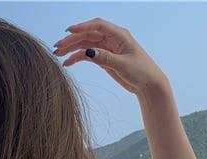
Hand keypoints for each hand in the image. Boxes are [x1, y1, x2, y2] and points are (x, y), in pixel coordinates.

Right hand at [53, 18, 167, 95]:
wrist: (148, 85)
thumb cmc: (141, 72)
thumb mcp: (123, 65)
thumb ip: (105, 58)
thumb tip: (87, 52)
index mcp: (119, 35)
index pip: (98, 26)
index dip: (83, 27)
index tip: (69, 31)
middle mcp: (111, 39)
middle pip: (88, 35)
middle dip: (72, 40)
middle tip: (57, 47)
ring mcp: (107, 48)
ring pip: (86, 45)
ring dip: (72, 48)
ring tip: (58, 54)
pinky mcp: (104, 58)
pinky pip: (88, 55)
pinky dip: (78, 58)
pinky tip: (68, 63)